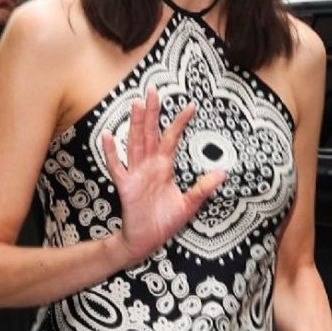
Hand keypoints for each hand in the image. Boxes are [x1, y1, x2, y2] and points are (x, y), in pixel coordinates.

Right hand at [103, 88, 221, 262]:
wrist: (146, 240)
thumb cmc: (164, 221)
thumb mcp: (189, 205)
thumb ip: (203, 189)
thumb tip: (223, 173)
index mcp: (164, 167)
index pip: (172, 138)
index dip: (180, 122)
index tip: (191, 105)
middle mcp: (149, 165)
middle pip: (150, 133)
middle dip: (152, 112)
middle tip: (153, 90)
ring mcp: (136, 173)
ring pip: (134, 143)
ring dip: (135, 124)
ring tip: (136, 104)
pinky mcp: (125, 185)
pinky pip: (116, 166)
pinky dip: (111, 151)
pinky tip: (108, 135)